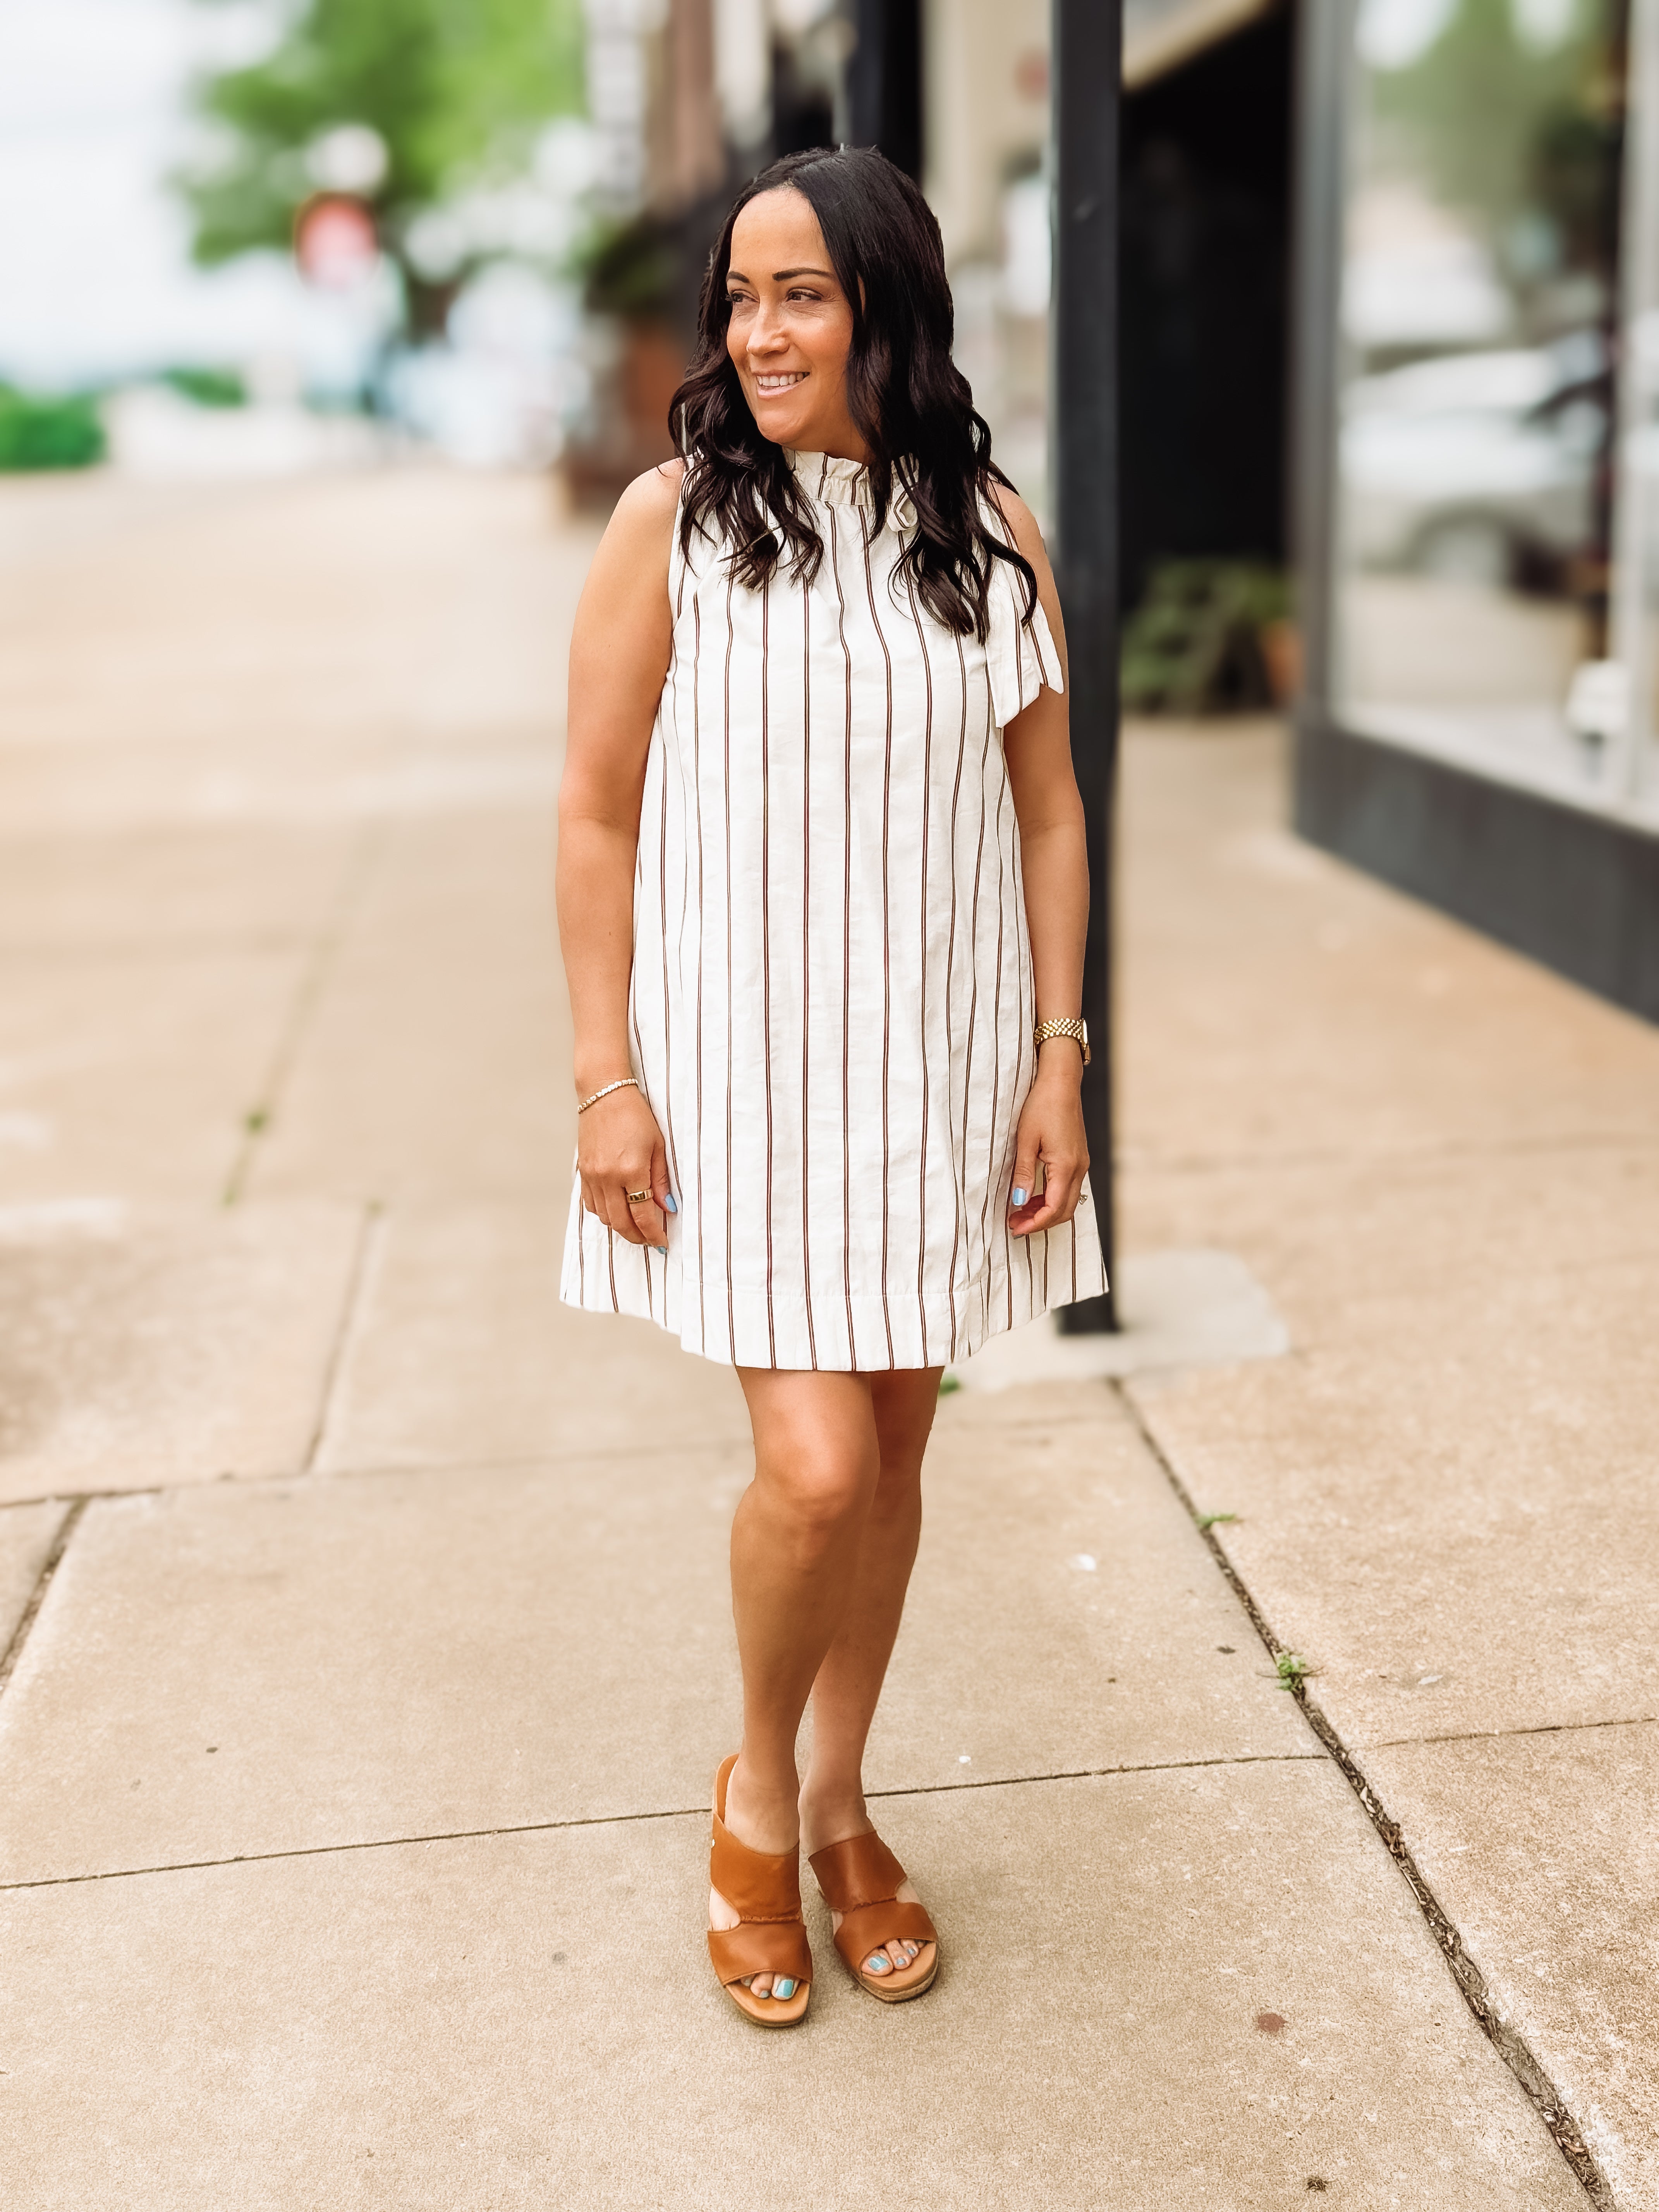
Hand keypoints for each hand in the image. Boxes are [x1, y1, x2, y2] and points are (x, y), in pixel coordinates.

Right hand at [577, 1086, 674, 1247]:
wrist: (604, 1094)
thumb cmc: (635, 1115)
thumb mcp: (657, 1145)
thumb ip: (661, 1180)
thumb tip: (668, 1207)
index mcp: (631, 1170)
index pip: (643, 1215)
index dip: (654, 1234)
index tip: (662, 1243)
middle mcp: (608, 1177)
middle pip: (621, 1222)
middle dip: (637, 1237)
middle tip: (650, 1241)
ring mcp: (592, 1176)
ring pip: (604, 1217)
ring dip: (620, 1228)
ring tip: (635, 1228)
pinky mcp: (582, 1172)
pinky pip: (591, 1204)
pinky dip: (604, 1214)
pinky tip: (616, 1212)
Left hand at [1007, 1066, 1087, 1237]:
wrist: (1060, 1083)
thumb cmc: (1042, 1106)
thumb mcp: (1025, 1140)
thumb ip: (1024, 1174)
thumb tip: (1019, 1201)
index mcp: (1065, 1166)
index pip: (1053, 1209)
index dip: (1034, 1224)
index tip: (1014, 1228)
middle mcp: (1078, 1168)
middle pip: (1064, 1211)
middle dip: (1040, 1223)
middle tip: (1015, 1224)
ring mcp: (1081, 1163)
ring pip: (1067, 1201)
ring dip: (1045, 1211)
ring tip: (1020, 1212)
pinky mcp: (1078, 1158)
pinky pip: (1068, 1188)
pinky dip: (1051, 1198)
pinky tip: (1033, 1196)